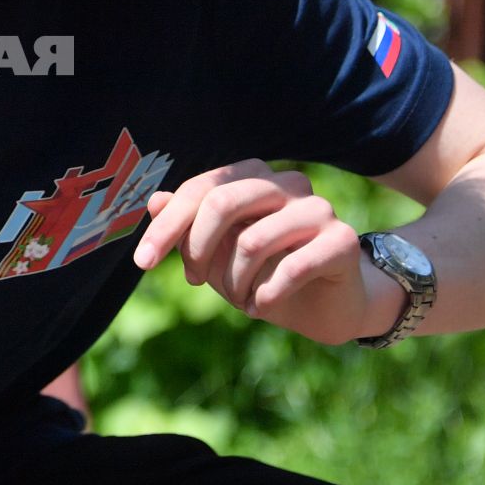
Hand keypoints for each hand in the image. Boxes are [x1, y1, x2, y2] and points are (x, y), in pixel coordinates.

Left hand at [131, 160, 386, 344]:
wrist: (326, 306)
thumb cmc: (263, 274)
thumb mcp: (215, 256)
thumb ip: (186, 227)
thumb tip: (155, 201)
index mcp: (254, 178)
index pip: (200, 190)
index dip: (166, 227)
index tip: (142, 262)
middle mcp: (287, 184)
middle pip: (222, 202)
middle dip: (196, 249)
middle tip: (194, 280)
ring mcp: (318, 209)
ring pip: (252, 241)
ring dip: (235, 282)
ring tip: (240, 299)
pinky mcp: (342, 241)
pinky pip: (292, 267)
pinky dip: (267, 295)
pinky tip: (262, 306)